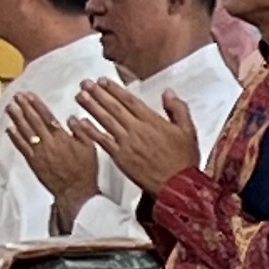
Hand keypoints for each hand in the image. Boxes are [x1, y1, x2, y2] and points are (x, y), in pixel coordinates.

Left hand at [5, 87, 99, 209]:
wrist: (76, 193)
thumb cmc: (85, 172)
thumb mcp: (91, 148)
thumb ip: (81, 131)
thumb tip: (72, 117)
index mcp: (63, 138)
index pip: (47, 116)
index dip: (37, 104)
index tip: (30, 95)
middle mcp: (49, 143)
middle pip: (33, 120)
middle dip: (24, 107)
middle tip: (16, 96)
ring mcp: (39, 153)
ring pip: (25, 131)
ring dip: (16, 118)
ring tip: (10, 107)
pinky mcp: (34, 162)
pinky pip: (22, 147)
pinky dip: (15, 137)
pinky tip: (9, 129)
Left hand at [75, 74, 202, 195]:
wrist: (177, 187)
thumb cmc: (183, 161)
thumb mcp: (188, 131)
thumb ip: (178, 109)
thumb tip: (168, 92)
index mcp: (152, 122)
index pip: (129, 101)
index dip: (114, 89)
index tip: (102, 81)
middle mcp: (137, 130)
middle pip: (114, 107)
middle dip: (98, 94)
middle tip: (85, 83)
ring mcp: (127, 144)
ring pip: (106, 121)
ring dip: (91, 107)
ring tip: (80, 96)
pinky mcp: (120, 158)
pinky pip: (102, 141)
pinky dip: (91, 131)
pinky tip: (81, 122)